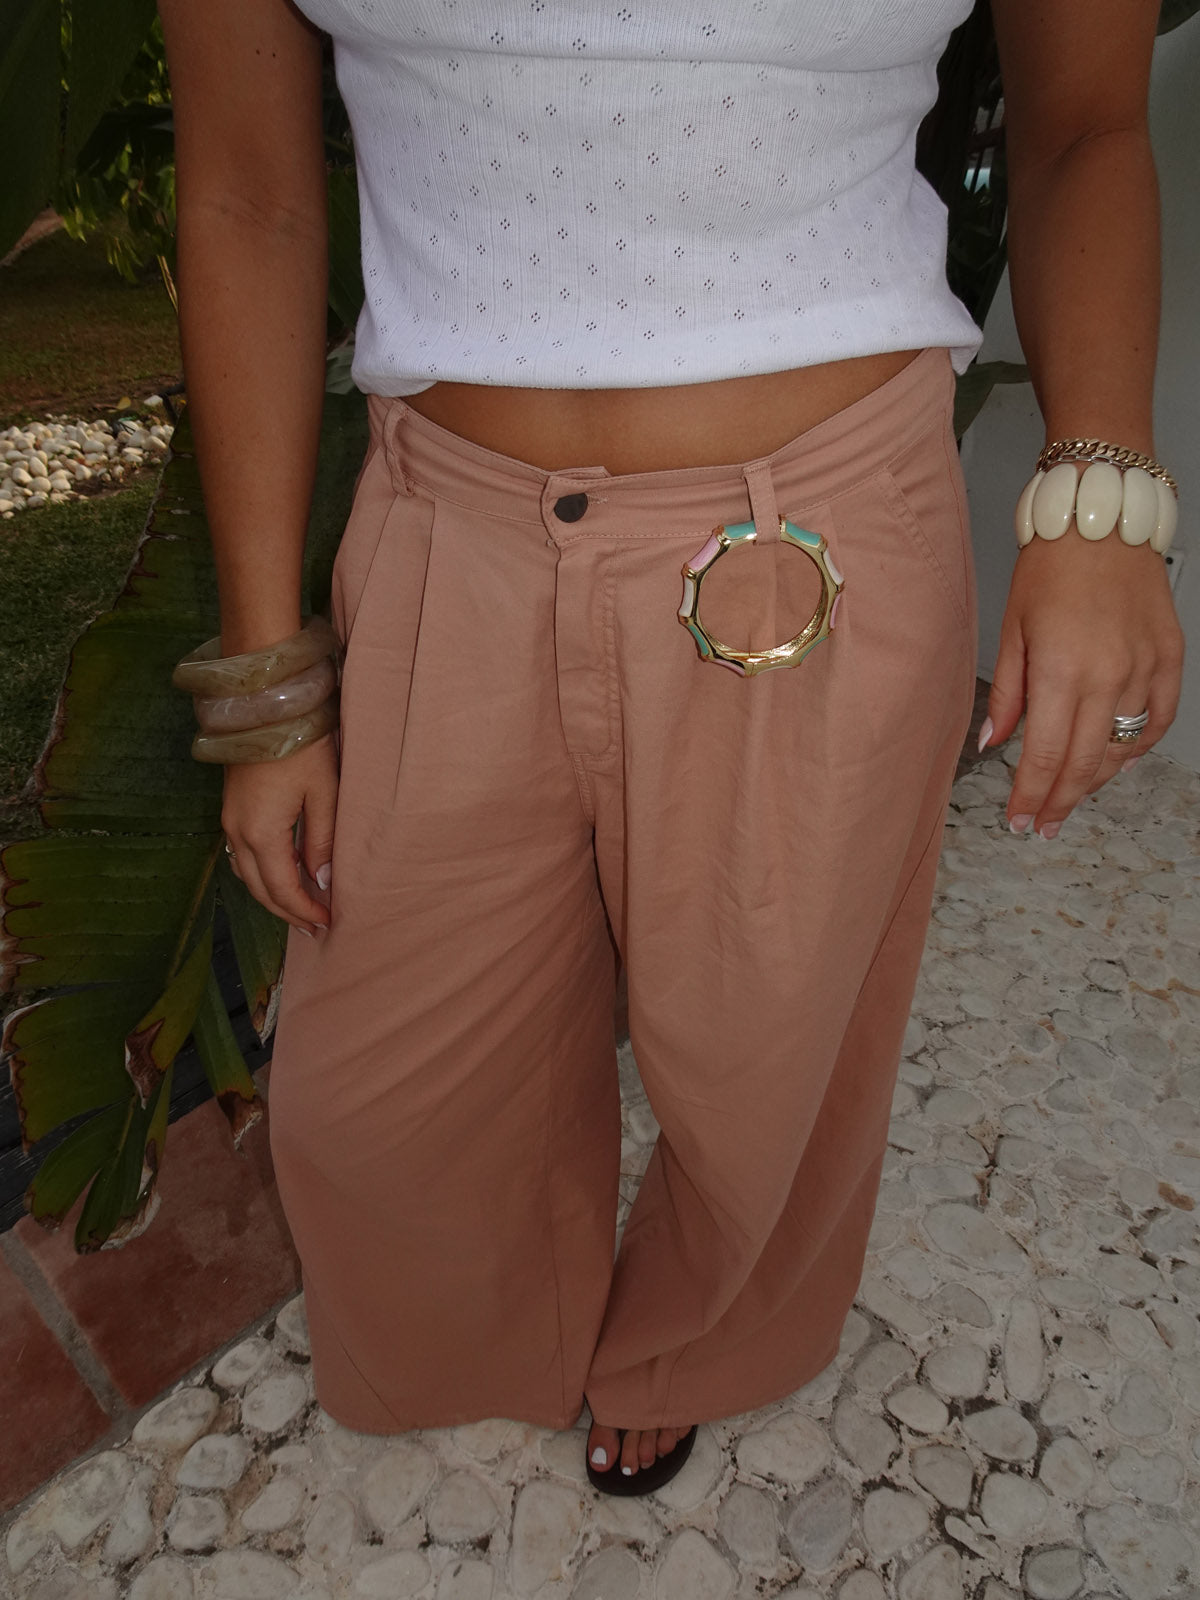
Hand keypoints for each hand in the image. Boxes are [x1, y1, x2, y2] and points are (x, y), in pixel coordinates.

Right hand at [221, 733, 338, 933]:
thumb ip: (323, 841)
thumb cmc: (300, 745)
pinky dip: (261, 873)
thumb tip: (323, 881)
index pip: (282, 889)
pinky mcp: (231, 807)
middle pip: (260, 888)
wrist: (265, 704)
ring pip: (247, 874)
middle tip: (315, 926)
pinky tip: (281, 874)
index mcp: (261, 833)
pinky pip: (242, 854)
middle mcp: (237, 832)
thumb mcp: (324, 794)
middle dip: (287, 911)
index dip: (304, 911)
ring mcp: (229, 819)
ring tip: (300, 907)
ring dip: (272, 894)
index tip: (327, 922)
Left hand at [983, 532, 1183, 838]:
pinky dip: (1137, 746)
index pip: (1045, 756)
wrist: (1101, 521)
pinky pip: (1159, 719)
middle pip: (1084, 763)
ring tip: (1071, 795)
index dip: (1031, 797)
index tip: (1020, 819)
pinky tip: (1116, 759)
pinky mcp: (1170, 657)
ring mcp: (1145, 669)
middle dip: (1059, 801)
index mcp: (1062, 671)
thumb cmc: (1051, 568)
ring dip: (1095, 780)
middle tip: (1043, 824)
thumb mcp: (1012, 632)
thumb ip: (1006, 694)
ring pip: (1123, 748)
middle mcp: (1109, 676)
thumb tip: (993, 742)